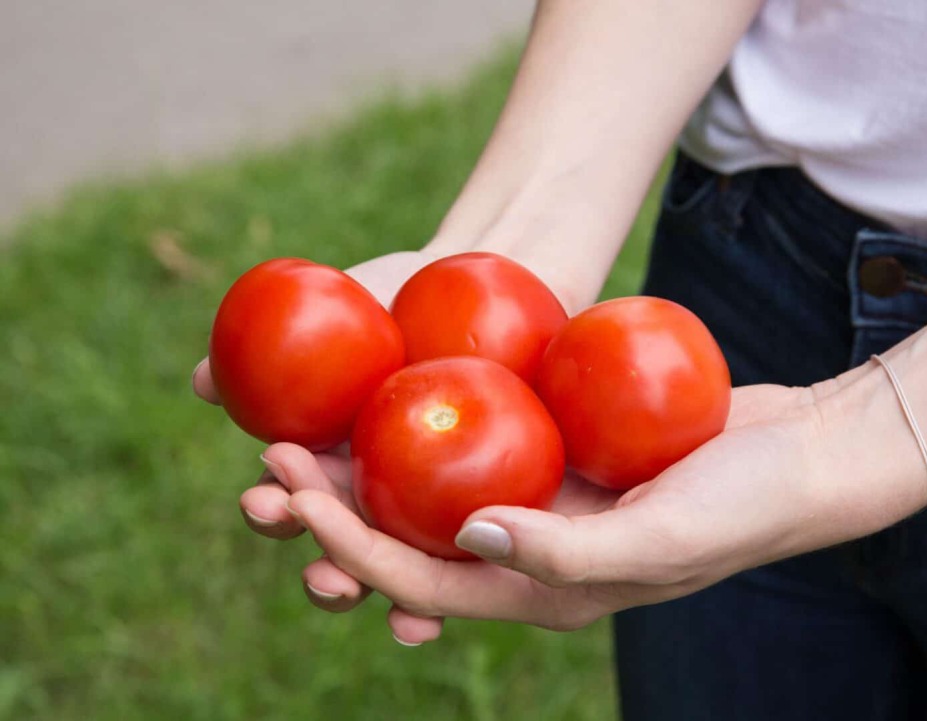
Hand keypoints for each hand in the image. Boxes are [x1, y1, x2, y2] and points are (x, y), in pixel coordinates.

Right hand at [192, 249, 445, 637]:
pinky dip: (445, 599)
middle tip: (330, 575)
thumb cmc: (394, 299)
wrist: (483, 294)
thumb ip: (270, 348)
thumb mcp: (337, 315)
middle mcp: (371, 501)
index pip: (290, 501)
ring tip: (403, 619)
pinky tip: (441, 620)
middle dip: (330, 577)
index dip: (275, 511)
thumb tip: (201, 381)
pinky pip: (467, 563)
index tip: (267, 502)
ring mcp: (424, 515)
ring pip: (401, 576)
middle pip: (343, 556)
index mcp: (327, 463)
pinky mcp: (482, 517)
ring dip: (391, 604)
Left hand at [278, 382, 845, 640]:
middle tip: (270, 460)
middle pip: (410, 540)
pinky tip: (389, 385)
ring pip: (430, 491)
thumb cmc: (743, 503)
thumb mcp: (663, 537)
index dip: (351, 547)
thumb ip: (567, 553)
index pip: (422, 581)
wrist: (798, 455)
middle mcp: (528, 552)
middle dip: (335, 512)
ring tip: (304, 427)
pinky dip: (427, 422)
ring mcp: (539, 502)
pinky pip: (476, 441)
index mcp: (543, 591)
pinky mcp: (555, 454)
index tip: (296, 495)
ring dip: (366, 467)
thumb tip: (467, 536)